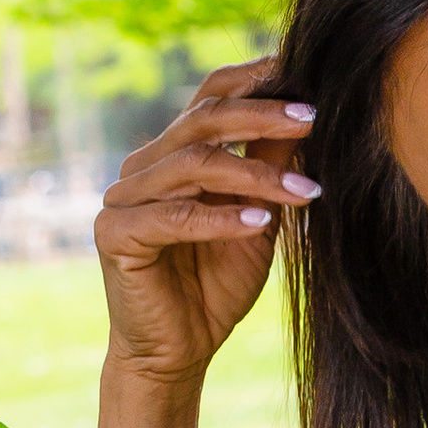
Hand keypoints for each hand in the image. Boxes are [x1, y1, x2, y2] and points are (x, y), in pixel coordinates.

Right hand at [95, 63, 319, 393]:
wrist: (178, 352)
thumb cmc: (217, 284)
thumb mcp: (258, 217)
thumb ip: (271, 167)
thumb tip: (308, 112)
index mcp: (175, 152)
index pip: (210, 95)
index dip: (254, 79)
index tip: (307, 75)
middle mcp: (145, 166)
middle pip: (203, 119)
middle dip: (263, 115)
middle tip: (313, 118)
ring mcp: (124, 197)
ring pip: (193, 164)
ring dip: (255, 174)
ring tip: (304, 189)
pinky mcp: (115, 234)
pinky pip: (173, 217)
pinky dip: (220, 218)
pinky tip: (261, 223)